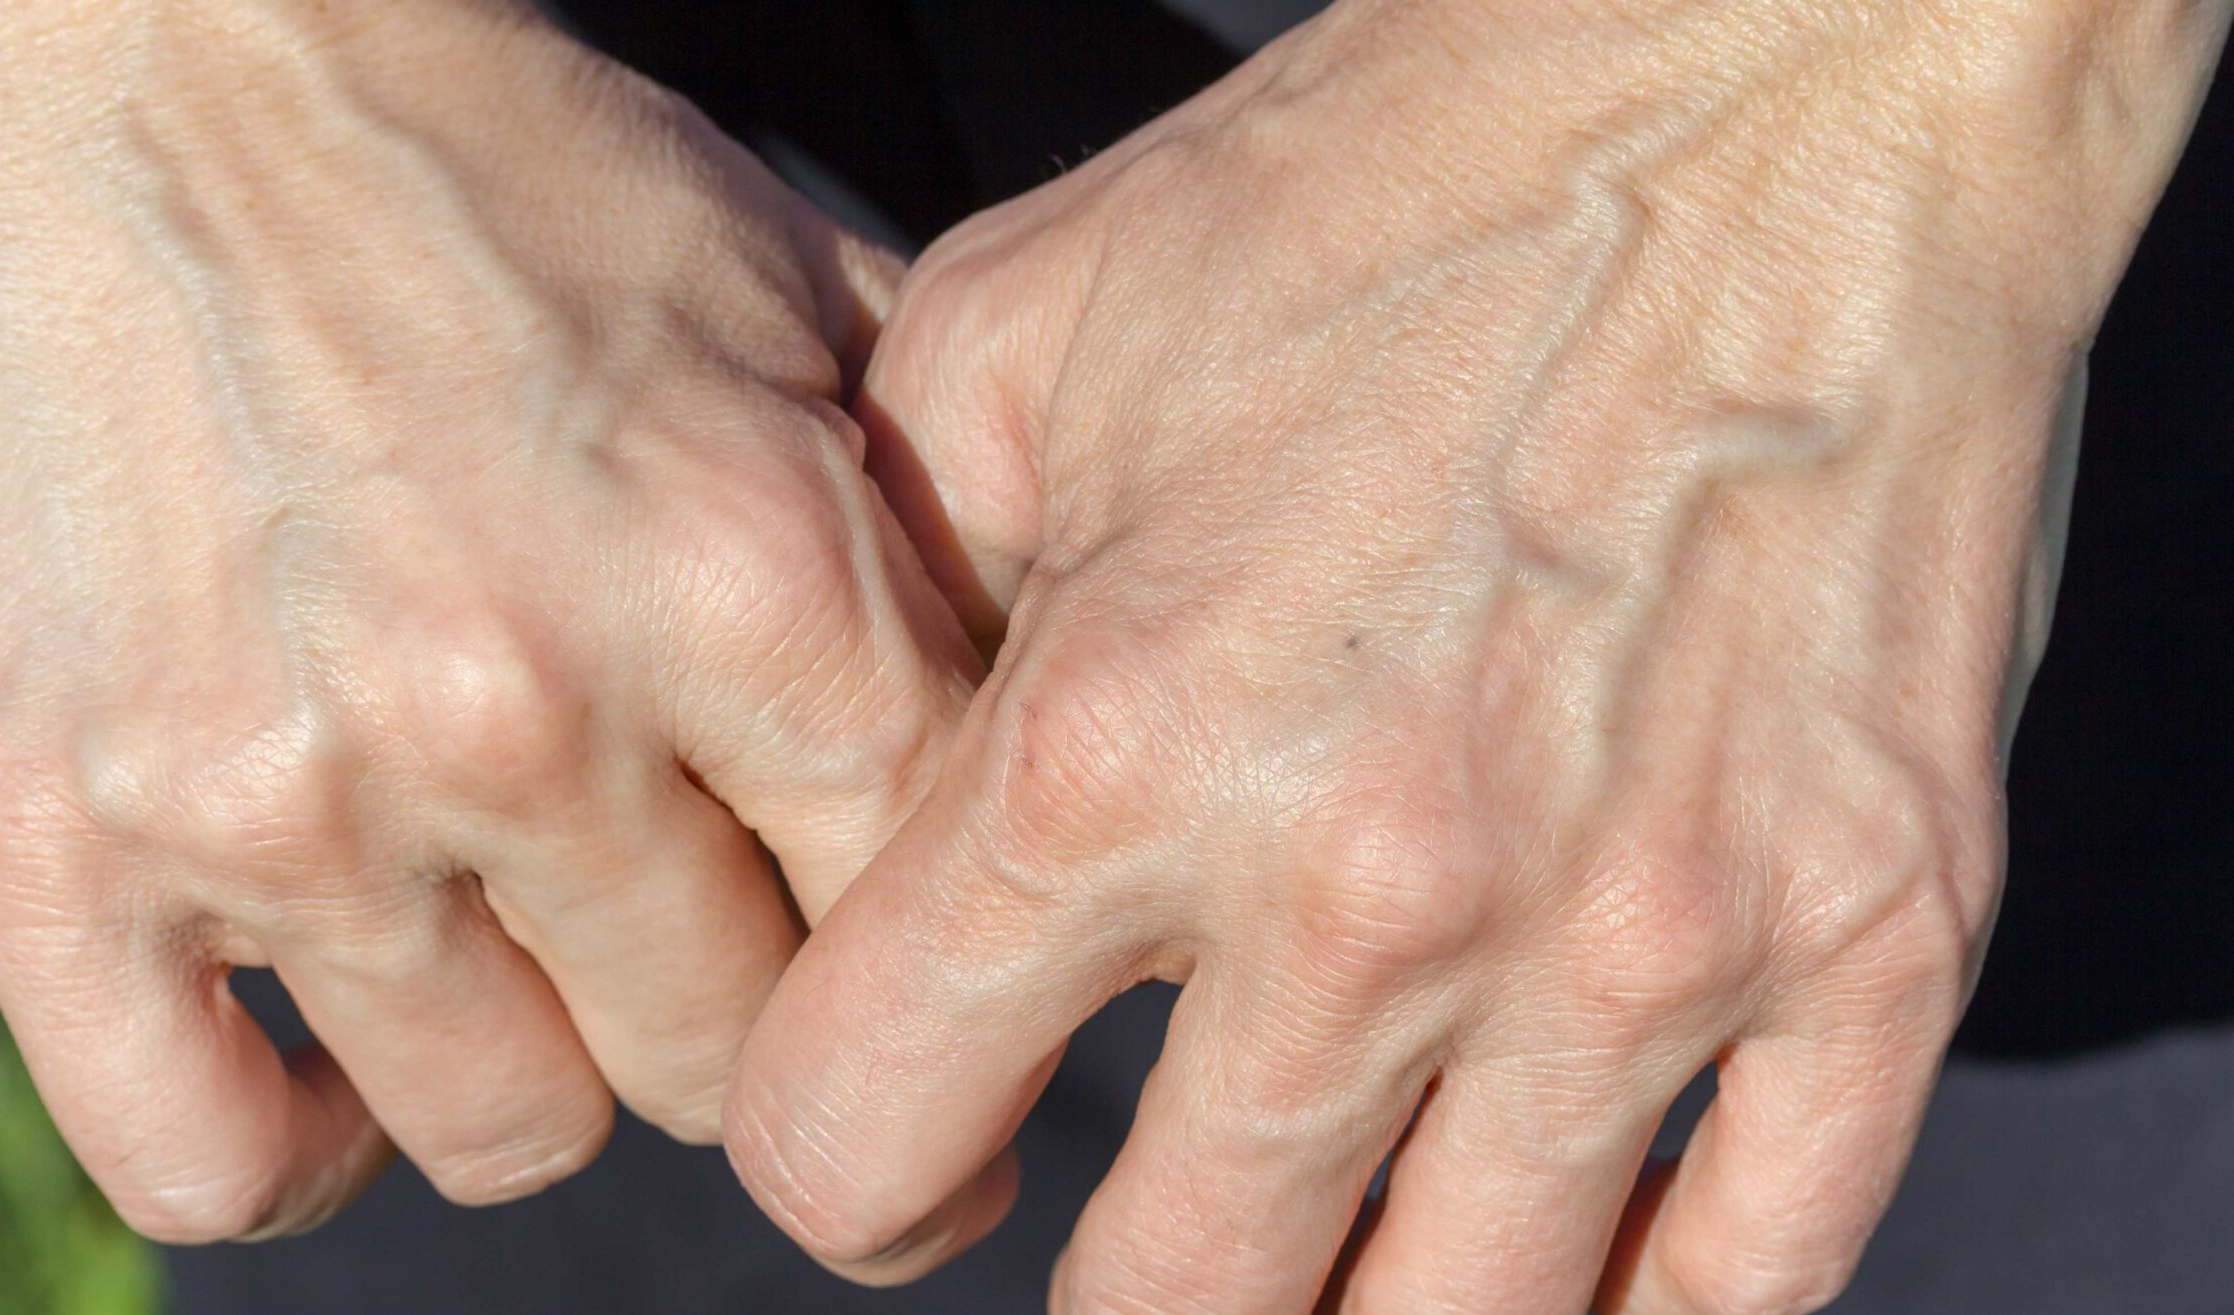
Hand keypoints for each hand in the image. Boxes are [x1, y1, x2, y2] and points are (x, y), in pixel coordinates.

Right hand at [0, 0, 975, 1239]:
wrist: (99, 56)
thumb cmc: (472, 167)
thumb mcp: (774, 285)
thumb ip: (928, 516)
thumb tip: (1064, 721)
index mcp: (743, 564)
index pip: (924, 914)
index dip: (948, 985)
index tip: (945, 1051)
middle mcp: (520, 702)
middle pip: (731, 1060)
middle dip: (740, 1017)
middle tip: (706, 947)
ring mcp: (275, 789)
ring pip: (508, 1129)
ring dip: (533, 1060)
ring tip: (509, 937)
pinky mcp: (42, 841)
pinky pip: (206, 1162)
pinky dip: (291, 1146)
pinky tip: (328, 1053)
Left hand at [726, 0, 2224, 1307]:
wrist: (1774, 80)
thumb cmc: (1393, 185)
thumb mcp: (1018, 342)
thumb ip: (892, 607)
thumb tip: (851, 796)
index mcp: (1112, 745)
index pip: (865, 1137)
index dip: (856, 1156)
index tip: (921, 1121)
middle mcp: (1372, 884)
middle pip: (1169, 1308)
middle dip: (1118, 1282)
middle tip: (1144, 1191)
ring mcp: (1645, 935)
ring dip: (1360, 1310)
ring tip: (1340, 1231)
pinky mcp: (1877, 934)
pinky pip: (1751, 1268)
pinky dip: (1640, 1301)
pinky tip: (1571, 1239)